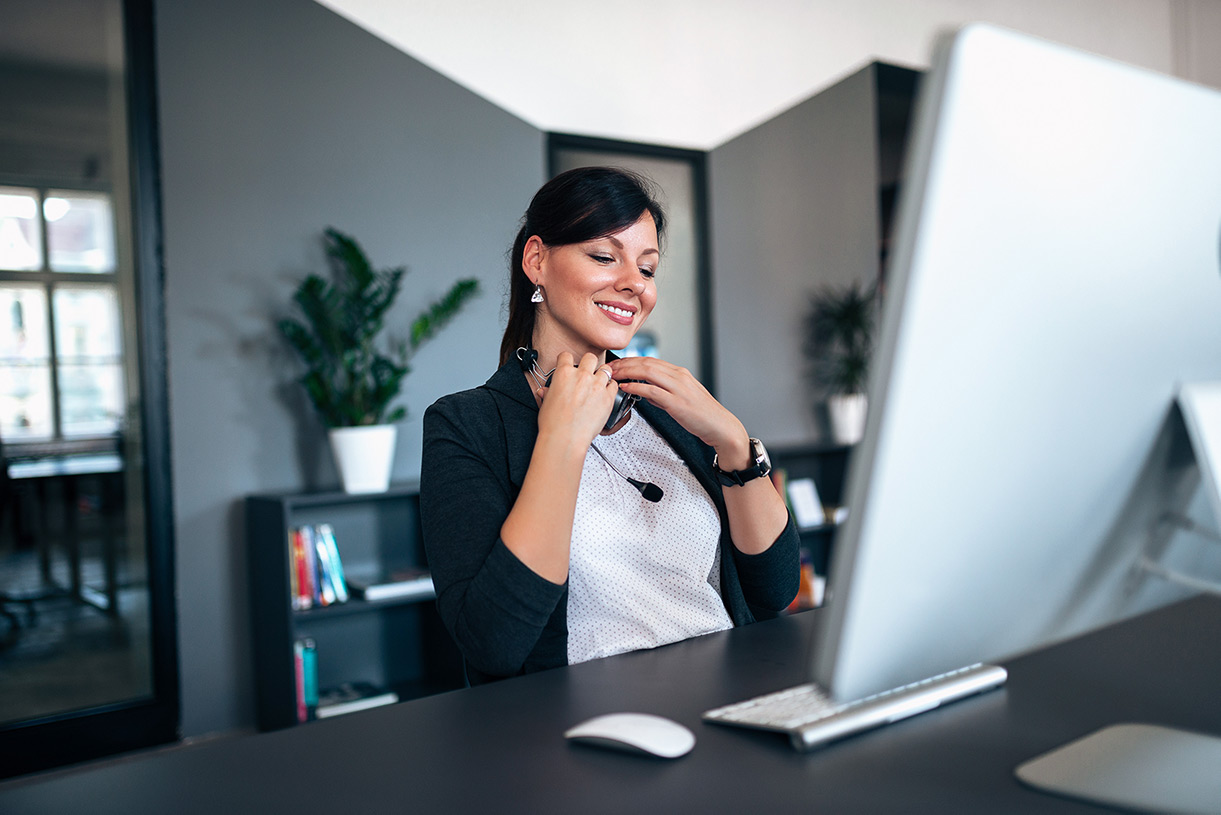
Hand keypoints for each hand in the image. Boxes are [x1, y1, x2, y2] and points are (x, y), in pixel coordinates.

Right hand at [537, 352, 617, 446]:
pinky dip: (611, 387)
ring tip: (598, 384)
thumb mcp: (545, 404)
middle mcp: (582, 376)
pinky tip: (605, 394)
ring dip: (602, 375)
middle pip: (590, 357)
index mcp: (564, 374)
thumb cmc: (554, 424)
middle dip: (589, 363)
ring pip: (605, 369)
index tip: (569, 365)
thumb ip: (548, 393)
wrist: (566, 438)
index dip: (567, 360)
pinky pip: (614, 385)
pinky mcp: (608, 397)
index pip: (566, 356)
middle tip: (587, 372)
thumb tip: (545, 392)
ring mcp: (597, 385)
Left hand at [608, 357, 752, 468]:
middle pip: (647, 363)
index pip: (651, 361)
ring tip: (614, 375)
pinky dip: (637, 387)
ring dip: (628, 372)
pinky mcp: (677, 402)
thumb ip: (662, 393)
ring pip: (648, 372)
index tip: (618, 364)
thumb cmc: (703, 415)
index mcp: (680, 374)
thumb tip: (645, 392)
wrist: (720, 426)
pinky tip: (627, 387)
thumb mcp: (682, 398)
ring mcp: (679, 388)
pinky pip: (653, 391)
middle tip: (610, 368)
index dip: (632, 361)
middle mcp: (679, 377)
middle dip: (625, 364)